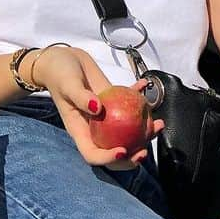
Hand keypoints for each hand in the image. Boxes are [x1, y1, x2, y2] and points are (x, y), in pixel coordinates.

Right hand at [29, 46, 162, 169]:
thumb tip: (98, 110)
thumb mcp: (68, 85)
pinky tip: (144, 87)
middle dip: (132, 154)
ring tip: (159, 124)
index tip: (123, 151)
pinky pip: (128, 103)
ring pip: (127, 130)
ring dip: (144, 130)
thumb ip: (81, 97)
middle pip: (114, 148)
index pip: (93, 154)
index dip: (108, 159)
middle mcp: (94, 128)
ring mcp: (106, 116)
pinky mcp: (113, 101)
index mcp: (80, 131)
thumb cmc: (60, 74)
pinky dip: (138, 97)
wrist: (64, 59)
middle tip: (146, 151)